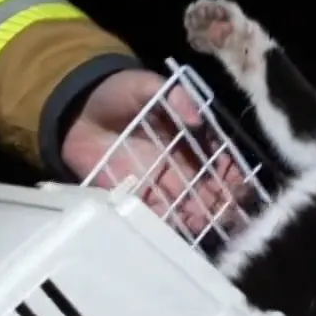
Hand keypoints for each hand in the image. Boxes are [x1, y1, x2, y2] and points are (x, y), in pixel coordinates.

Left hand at [59, 68, 251, 234]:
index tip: (241, 182)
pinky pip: (151, 216)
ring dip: (197, 219)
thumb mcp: (146, 84)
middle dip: (221, 204)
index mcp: (187, 142)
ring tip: (204, 222)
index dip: (232, 173)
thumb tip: (197, 118)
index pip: (218, 161)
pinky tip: (175, 231)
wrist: (74, 109)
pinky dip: (164, 226)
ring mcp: (154, 185)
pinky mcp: (130, 196)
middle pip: (207, 191)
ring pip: (184, 208)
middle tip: (229, 212)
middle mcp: (176, 167)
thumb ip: (174, 96)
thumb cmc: (116, 92)